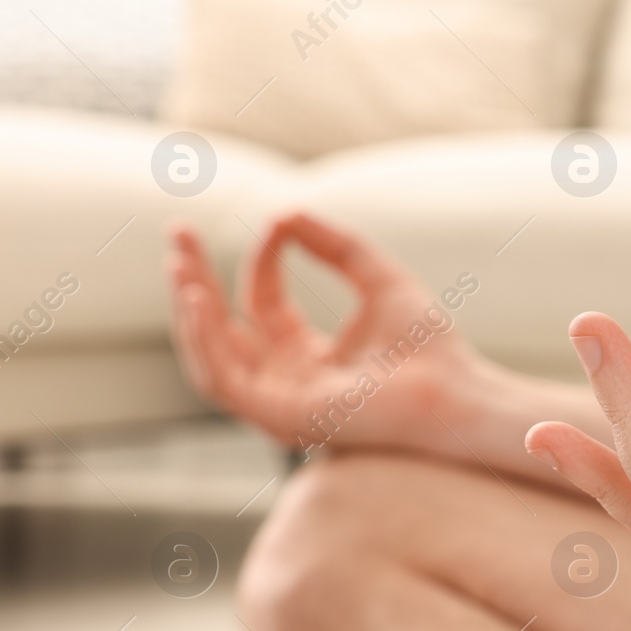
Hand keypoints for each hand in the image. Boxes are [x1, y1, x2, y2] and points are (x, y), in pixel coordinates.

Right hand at [168, 213, 485, 458]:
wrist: (453, 389)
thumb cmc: (429, 345)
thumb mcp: (377, 278)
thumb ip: (336, 245)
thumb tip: (285, 212)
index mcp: (308, 356)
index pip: (262, 303)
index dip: (262, 259)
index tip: (278, 222)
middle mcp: (287, 381)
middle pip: (222, 328)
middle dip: (195, 280)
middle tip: (177, 231)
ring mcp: (280, 402)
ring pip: (211, 356)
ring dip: (190, 309)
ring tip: (179, 264)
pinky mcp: (279, 418)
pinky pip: (223, 382)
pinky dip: (205, 341)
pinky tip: (200, 301)